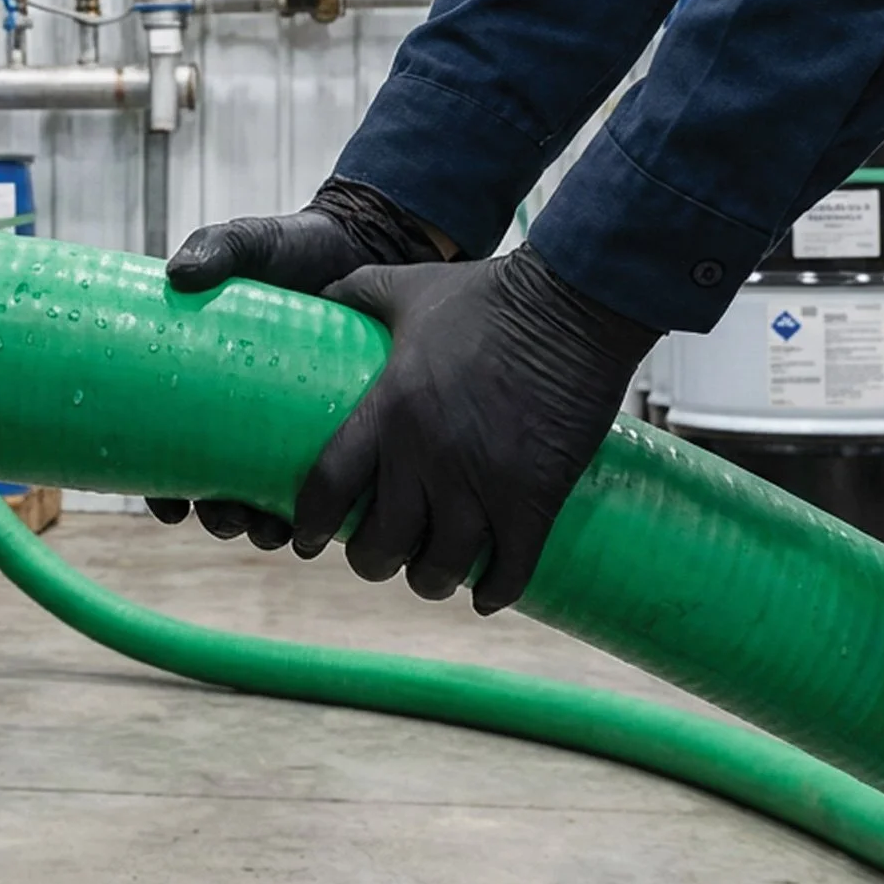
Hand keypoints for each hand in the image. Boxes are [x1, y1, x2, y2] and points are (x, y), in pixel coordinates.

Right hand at [148, 178, 445, 546]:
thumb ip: (218, 247)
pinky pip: (325, 486)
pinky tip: (318, 525)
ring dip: (261, 527)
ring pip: (268, 500)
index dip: (163, 492)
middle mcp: (247, 417)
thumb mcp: (254, 244)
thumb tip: (179, 275)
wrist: (366, 247)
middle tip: (229, 516)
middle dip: (219, 518)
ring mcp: (291, 428)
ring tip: (270, 527)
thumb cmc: (299, 250)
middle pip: (218, 490)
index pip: (170, 454)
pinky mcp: (338, 429)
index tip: (169, 508)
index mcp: (210, 386)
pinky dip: (316, 514)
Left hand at [293, 245, 656, 612]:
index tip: (308, 539)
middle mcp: (427, 456)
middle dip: (372, 560)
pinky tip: (485, 596)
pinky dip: (495, 592)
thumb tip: (319, 295)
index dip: (311, 525)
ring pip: (442, 568)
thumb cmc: (489, 295)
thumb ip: (358, 292)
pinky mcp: (537, 496)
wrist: (575, 303)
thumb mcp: (408, 287)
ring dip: (431, 580)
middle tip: (379, 554)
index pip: (328, 490)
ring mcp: (484, 482)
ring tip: (431, 574)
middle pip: (381, 545)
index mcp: (388, 410)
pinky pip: (510, 570)